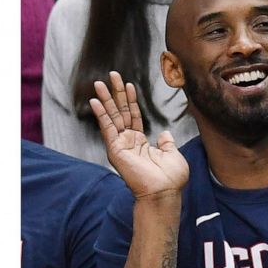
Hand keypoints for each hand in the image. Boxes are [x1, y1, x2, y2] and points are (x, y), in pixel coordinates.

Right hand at [90, 71, 188, 198]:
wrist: (164, 192)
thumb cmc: (170, 179)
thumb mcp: (173, 155)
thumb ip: (167, 143)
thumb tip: (165, 133)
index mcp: (140, 142)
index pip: (133, 116)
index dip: (130, 100)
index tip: (128, 84)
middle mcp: (128, 142)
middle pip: (120, 112)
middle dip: (115, 93)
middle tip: (111, 75)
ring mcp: (120, 146)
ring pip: (111, 117)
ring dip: (106, 99)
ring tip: (99, 82)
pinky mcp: (115, 150)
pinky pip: (107, 128)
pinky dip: (101, 114)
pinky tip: (95, 100)